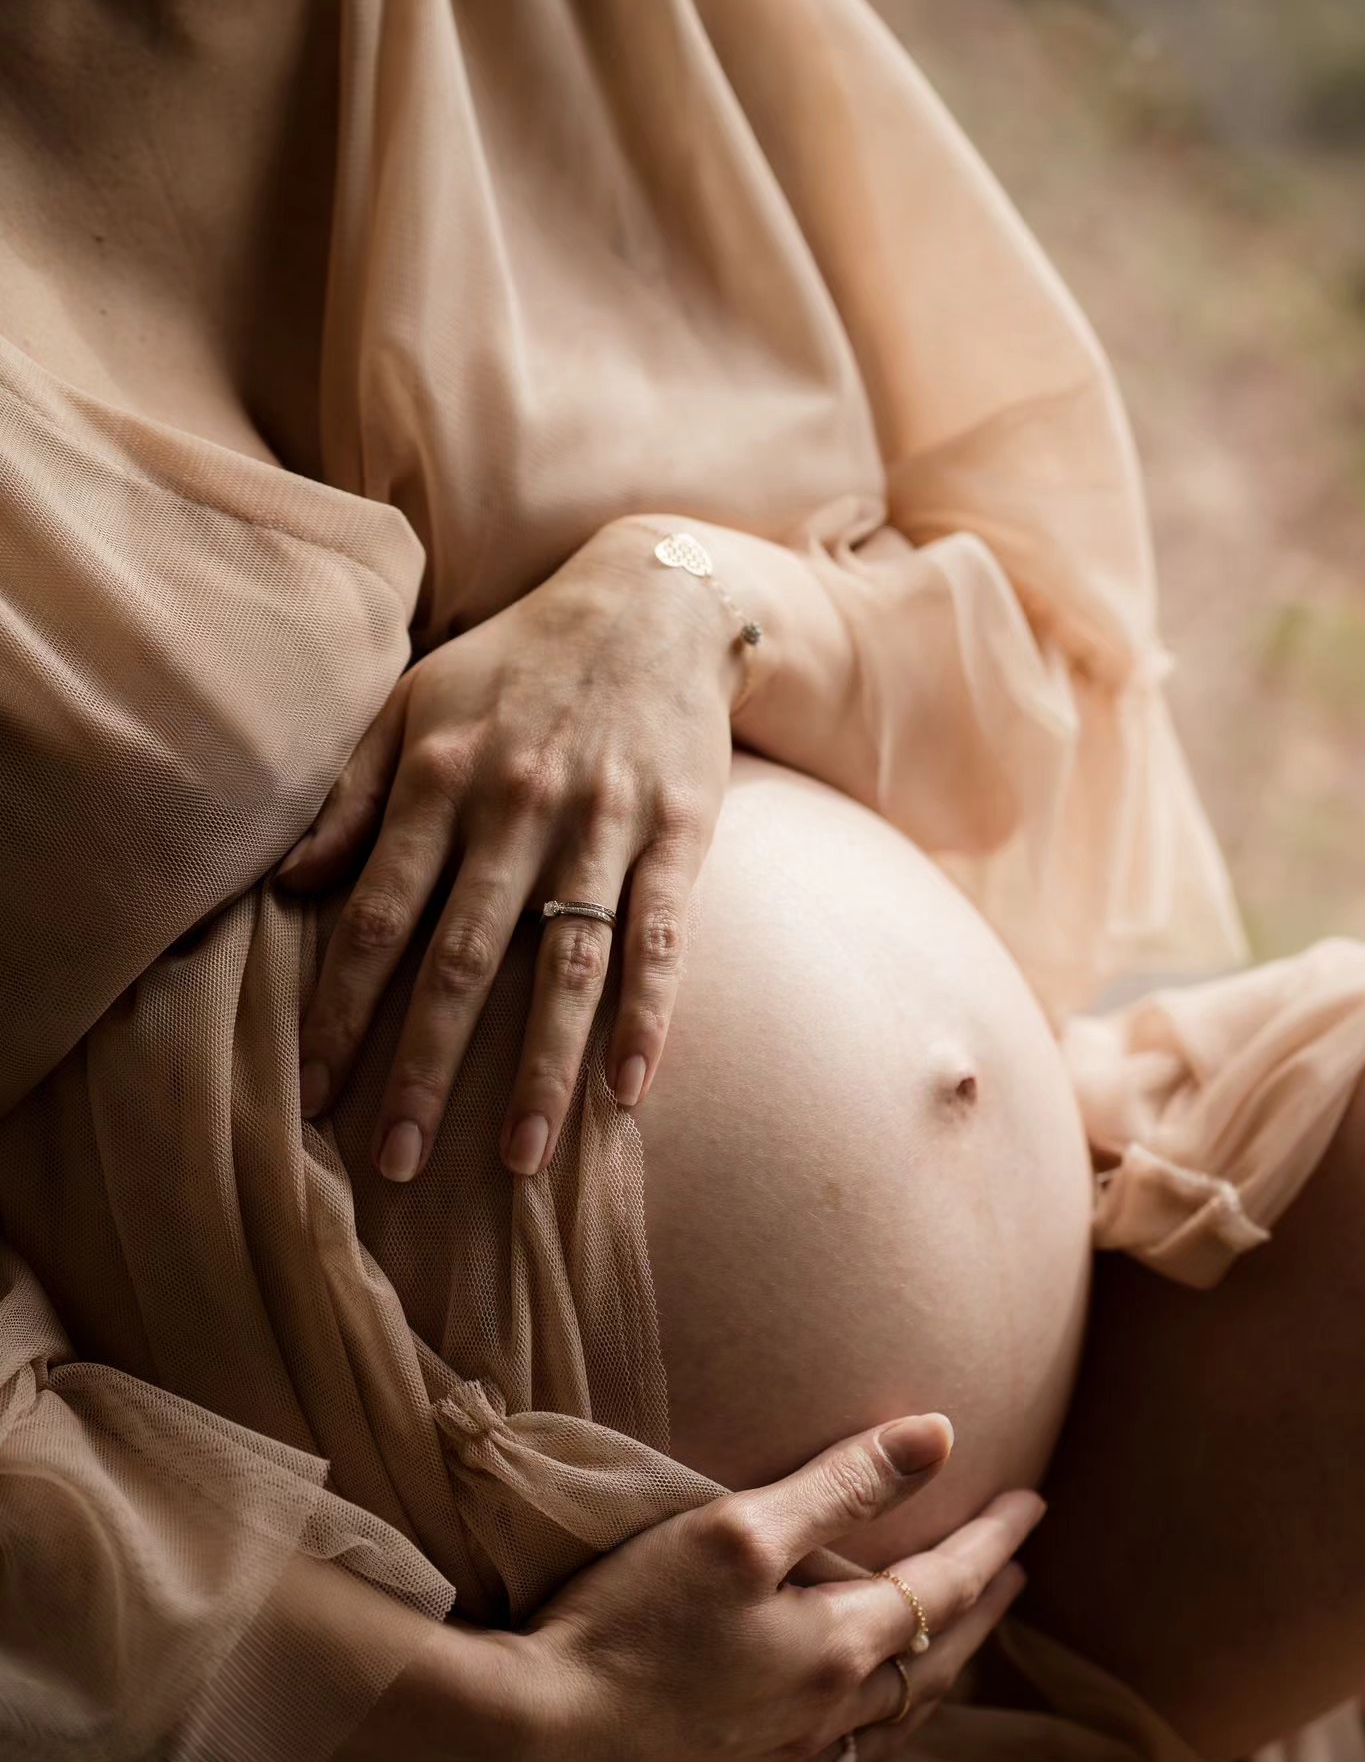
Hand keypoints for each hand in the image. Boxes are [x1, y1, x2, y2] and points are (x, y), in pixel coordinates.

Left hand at [277, 517, 741, 1180]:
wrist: (652, 600)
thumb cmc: (519, 661)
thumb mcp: (416, 704)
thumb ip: (355, 794)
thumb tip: (288, 884)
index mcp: (442, 780)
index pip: (376, 916)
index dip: (341, 1010)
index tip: (312, 1093)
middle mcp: (516, 806)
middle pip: (462, 960)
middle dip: (426, 1067)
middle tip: (397, 1161)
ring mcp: (602, 822)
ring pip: (565, 963)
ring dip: (541, 1068)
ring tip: (517, 1160)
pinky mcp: (680, 831)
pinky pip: (662, 936)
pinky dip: (649, 1014)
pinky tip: (631, 1087)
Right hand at [503, 1413, 1040, 1761]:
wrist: (543, 1741)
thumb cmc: (633, 1626)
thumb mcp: (737, 1530)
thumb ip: (840, 1485)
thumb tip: (937, 1436)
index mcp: (837, 1649)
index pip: (943, 1586)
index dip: (992, 1541)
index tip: (1033, 1501)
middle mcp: (831, 1714)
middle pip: (936, 1657)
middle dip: (983, 1606)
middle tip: (1016, 1570)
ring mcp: (791, 1755)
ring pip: (900, 1712)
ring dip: (942, 1664)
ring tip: (958, 1636)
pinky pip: (853, 1745)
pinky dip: (886, 1712)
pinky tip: (863, 1707)